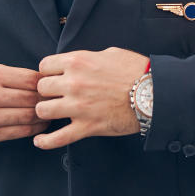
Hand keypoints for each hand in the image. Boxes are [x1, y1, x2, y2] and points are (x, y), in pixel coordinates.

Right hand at [0, 63, 46, 145]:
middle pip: (31, 99)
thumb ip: (13, 75)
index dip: (46, 84)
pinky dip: (34, 129)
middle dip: (47, 101)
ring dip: (43, 116)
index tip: (52, 86)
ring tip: (50, 113)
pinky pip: (20, 132)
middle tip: (56, 101)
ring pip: (28, 117)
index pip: (30, 80)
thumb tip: (44, 82)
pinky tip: (39, 124)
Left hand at [32, 47, 147, 149]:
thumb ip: (88, 57)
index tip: (53, 77)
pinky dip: (46, 141)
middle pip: (41, 88)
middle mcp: (74, 83)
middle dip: (47, 92)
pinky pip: (58, 138)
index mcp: (78, 61)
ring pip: (42, 110)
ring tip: (54, 112)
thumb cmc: (136, 72)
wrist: (154, 94)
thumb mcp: (110, 53)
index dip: (48, 72)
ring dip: (47, 111)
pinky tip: (40, 141)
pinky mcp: (87, 127)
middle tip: (55, 95)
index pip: (44, 66)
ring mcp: (79, 106)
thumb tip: (78, 62)